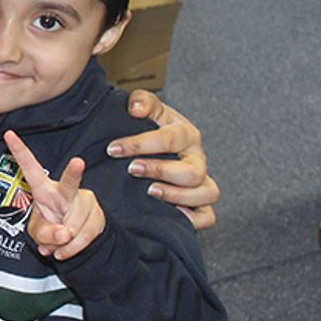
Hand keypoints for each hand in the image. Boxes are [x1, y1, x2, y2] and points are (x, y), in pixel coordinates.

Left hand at [5, 132, 105, 260]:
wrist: (76, 240)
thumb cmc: (51, 229)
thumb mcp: (38, 233)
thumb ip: (45, 234)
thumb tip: (64, 234)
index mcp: (43, 189)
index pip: (30, 168)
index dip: (19, 151)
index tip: (9, 135)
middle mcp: (65, 191)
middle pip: (70, 182)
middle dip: (73, 172)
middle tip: (77, 162)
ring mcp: (84, 201)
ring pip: (73, 225)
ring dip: (64, 243)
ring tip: (60, 242)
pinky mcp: (98, 214)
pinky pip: (84, 236)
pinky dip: (73, 249)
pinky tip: (68, 247)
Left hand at [108, 90, 218, 229]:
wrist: (148, 148)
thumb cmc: (145, 127)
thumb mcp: (143, 107)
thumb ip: (141, 101)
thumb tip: (136, 109)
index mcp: (185, 133)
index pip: (169, 138)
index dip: (140, 144)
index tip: (113, 149)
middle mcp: (197, 158)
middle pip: (192, 170)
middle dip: (161, 170)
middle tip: (132, 169)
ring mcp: (201, 182)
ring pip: (207, 192)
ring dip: (178, 195)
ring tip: (150, 191)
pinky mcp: (199, 204)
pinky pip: (207, 217)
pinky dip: (192, 219)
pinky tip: (169, 214)